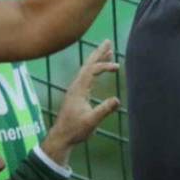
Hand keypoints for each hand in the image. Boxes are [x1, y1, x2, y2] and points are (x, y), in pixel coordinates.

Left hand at [44, 41, 120, 162]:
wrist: (61, 138)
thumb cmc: (75, 130)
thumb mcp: (91, 121)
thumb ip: (103, 110)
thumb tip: (118, 100)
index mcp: (78, 90)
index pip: (91, 71)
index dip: (104, 66)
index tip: (118, 67)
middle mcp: (75, 86)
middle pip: (87, 65)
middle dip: (98, 53)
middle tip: (108, 41)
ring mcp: (75, 90)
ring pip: (86, 69)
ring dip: (96, 59)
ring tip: (107, 50)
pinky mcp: (77, 94)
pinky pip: (86, 75)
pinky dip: (94, 68)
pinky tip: (98, 69)